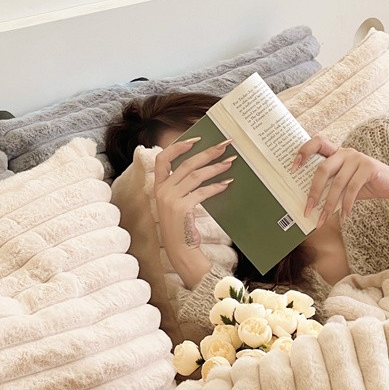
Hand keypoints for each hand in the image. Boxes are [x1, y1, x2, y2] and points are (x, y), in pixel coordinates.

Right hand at [153, 137, 235, 286]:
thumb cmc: (181, 227)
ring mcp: (170, 199)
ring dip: (216, 167)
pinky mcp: (182, 208)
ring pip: (196, 175)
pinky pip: (202, 192)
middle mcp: (162, 191)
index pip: (162, 159)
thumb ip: (182, 186)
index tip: (196, 138)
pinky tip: (227, 183)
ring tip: (230, 162)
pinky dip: (216, 186)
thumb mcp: (176, 204)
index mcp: (158, 187)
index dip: (178, 146)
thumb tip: (203, 167)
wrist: (180, 251)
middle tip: (224, 145)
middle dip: (207, 152)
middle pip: (186, 163)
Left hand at [293, 135, 388, 224]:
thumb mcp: (343, 184)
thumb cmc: (363, 185)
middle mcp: (345, 152)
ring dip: (329, 204)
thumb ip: (329, 187)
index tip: (293, 167)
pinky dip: (346, 205)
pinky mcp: (368, 168)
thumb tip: (309, 204)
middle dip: (314, 192)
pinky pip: (352, 189)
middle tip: (307, 210)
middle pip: (323, 169)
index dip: (304, 151)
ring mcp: (357, 158)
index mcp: (336, 152)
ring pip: (337, 183)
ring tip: (323, 220)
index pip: (317, 143)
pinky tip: (344, 216)